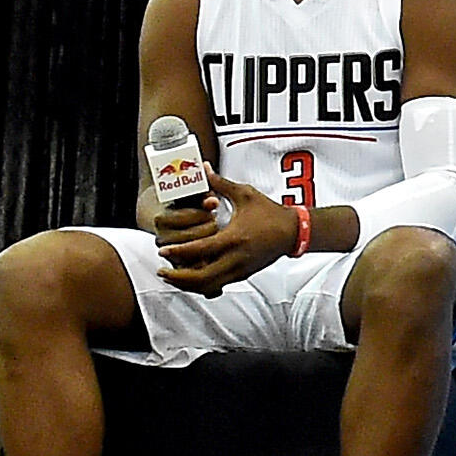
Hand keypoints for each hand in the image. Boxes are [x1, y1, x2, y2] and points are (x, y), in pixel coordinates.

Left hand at [152, 173, 297, 293]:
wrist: (293, 231)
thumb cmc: (270, 212)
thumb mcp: (245, 194)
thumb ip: (220, 184)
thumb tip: (203, 168)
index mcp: (234, 238)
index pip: (200, 250)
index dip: (178, 252)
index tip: (163, 251)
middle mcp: (236, 258)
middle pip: (201, 278)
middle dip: (178, 277)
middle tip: (162, 270)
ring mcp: (240, 269)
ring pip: (209, 286)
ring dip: (188, 285)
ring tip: (173, 277)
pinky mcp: (243, 275)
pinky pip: (218, 285)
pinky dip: (202, 285)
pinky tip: (191, 279)